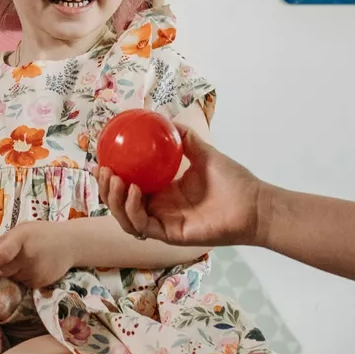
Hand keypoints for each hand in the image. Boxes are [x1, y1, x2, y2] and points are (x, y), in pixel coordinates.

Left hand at [0, 220, 74, 288]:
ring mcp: (35, 271)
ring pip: (12, 278)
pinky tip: (35, 267)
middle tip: (15, 256)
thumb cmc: (42, 234)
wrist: (71, 243)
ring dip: (14, 272)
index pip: (0, 256)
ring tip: (28, 260)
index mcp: (21, 238)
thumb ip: (1, 241)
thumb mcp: (22, 230)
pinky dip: (24, 277)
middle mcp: (29, 256)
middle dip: (3, 265)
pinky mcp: (40, 283)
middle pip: (2, 270)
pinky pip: (22, 283)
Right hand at [102, 121, 267, 246]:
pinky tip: (132, 190)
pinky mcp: (170, 235)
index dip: (111, 176)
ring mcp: (163, 222)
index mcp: (163, 191)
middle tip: (102, 169)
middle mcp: (159, 208)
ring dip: (114, 199)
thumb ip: (185, 138)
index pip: (128, 186)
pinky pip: (143, 225)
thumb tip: (165, 119)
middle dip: (105, 188)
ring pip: (126, 217)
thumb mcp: (203, 152)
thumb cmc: (232, 181)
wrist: (253, 202)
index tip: (101, 159)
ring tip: (113, 178)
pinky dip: (132, 209)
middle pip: (121, 203)